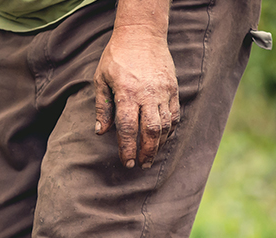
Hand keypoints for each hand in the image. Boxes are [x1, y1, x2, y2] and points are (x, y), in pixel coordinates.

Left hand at [94, 27, 179, 168]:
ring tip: (150, 158)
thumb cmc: (116, 57)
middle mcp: (148, 94)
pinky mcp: (173, 88)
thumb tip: (100, 132)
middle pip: (150, 131)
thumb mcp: (101, 80)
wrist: (142, 34)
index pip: (128, 128)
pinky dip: (169, 130)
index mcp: (127, 93)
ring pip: (165, 125)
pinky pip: (174, 114)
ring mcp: (163, 91)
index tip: (126, 162)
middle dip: (145, 152)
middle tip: (140, 166)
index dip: (127, 148)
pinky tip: (162, 140)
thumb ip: (102, 107)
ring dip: (158, 145)